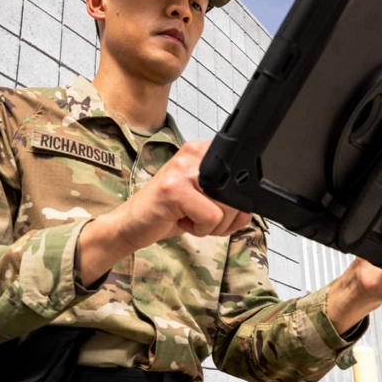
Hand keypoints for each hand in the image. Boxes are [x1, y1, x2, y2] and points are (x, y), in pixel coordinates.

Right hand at [78, 141, 249, 282]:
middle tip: (200, 218)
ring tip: (189, 217)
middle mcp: (193, 153)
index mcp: (203, 151)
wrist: (132, 223)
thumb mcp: (203, 198)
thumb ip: (227, 196)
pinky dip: (199, 229)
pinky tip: (181, 221)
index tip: (217, 208)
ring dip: (211, 225)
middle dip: (225, 218)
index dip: (237, 202)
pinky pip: (211, 217)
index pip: (243, 174)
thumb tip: (249, 207)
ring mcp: (182, 169)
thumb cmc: (169, 211)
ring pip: (226, 206)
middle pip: (237, 193)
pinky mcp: (174, 189)